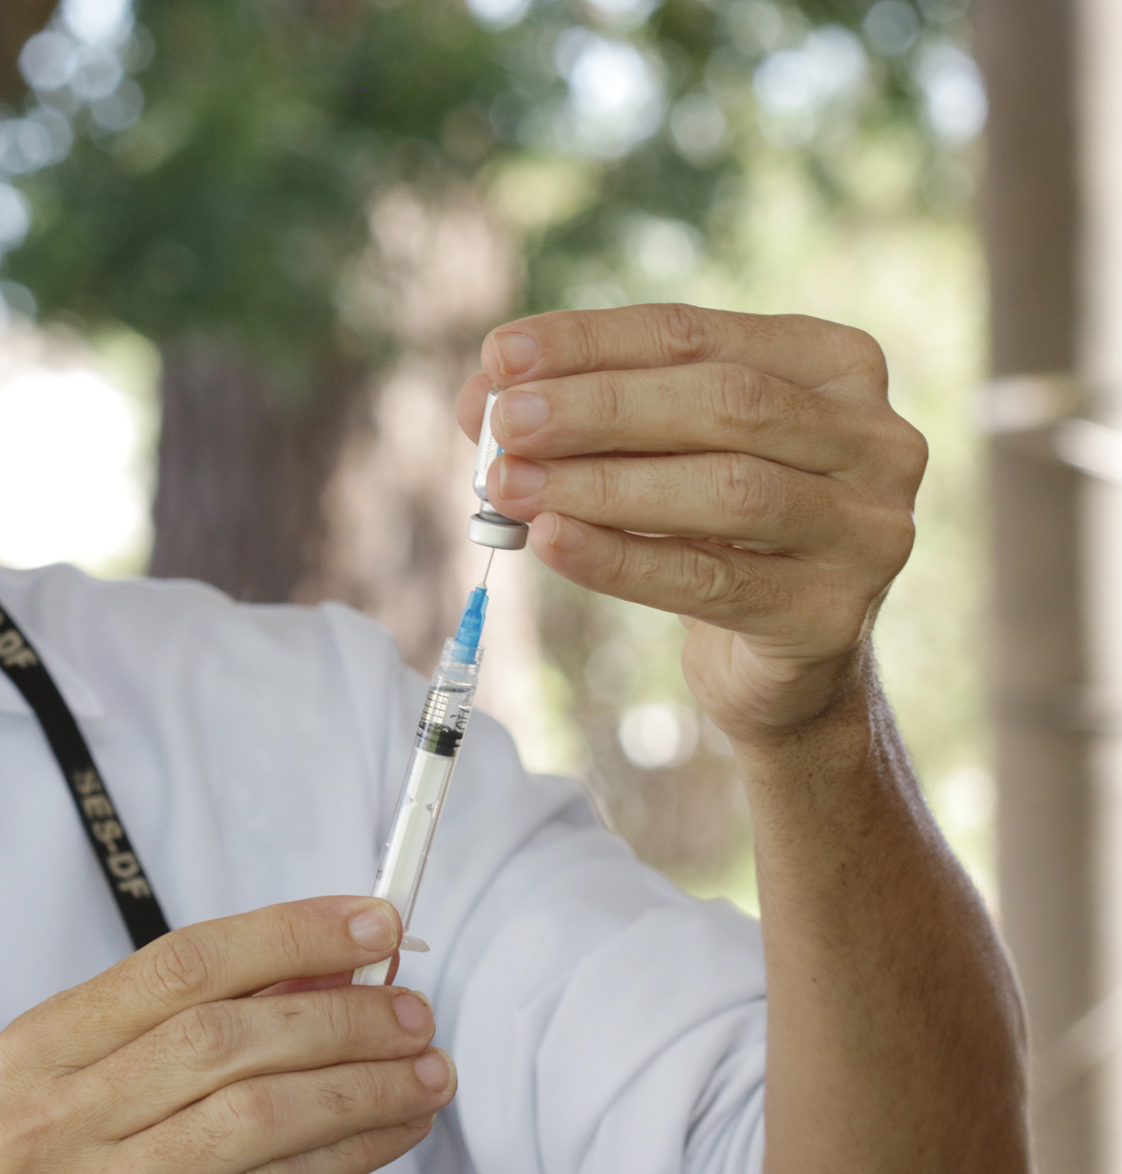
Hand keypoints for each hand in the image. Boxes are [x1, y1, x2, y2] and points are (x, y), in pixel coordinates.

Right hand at [0, 897, 454, 1173]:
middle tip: (412, 1009)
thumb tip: (330, 963)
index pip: (181, 965)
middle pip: (223, 1038)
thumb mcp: (103, 1080)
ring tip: (425, 1071)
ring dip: (361, 1086)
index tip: (368, 924)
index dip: (287, 935)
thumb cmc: (77, 1173)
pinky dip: (348, 1153)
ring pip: (256, 1116)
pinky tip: (393, 1130)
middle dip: (338, 1015)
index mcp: (41, 1050)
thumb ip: (203, 1016)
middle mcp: (54, 1120)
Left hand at [456, 304, 926, 745]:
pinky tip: (551, 541)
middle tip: (504, 422)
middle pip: (723, 401)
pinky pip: (710, 579)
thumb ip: (580, 416)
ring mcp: (868, 529)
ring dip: (602, 483)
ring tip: (509, 485)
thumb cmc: (714, 533)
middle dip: (598, 407)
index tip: (500, 355)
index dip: (592, 342)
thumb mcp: (655, 456)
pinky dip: (619, 558)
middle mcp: (874, 437)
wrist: (782, 662)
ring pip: (724, 488)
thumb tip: (478, 397)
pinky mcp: (830, 614)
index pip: (695, 333)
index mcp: (832, 366)